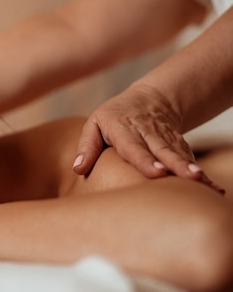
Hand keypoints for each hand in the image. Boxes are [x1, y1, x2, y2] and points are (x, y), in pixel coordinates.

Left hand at [72, 87, 223, 191]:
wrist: (150, 101)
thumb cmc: (113, 118)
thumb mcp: (94, 124)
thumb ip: (86, 146)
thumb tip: (77, 169)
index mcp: (124, 129)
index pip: (134, 145)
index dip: (145, 159)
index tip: (156, 172)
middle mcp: (148, 133)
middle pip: (162, 149)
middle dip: (175, 164)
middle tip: (188, 177)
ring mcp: (166, 139)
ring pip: (179, 154)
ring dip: (191, 169)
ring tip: (202, 182)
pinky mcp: (179, 147)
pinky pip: (190, 161)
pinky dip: (202, 176)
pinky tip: (214, 190)